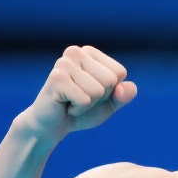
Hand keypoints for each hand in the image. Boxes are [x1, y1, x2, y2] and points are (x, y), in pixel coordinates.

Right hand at [21, 45, 137, 140]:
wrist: (52, 125)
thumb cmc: (82, 111)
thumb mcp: (110, 103)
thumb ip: (124, 95)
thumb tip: (125, 87)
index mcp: (89, 52)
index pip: (119, 72)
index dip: (110, 90)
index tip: (92, 93)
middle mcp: (75, 52)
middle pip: (110, 80)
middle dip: (99, 97)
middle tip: (80, 98)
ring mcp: (64, 64)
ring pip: (98, 91)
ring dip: (88, 104)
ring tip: (71, 101)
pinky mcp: (56, 79)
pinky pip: (85, 100)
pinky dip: (78, 110)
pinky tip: (64, 105)